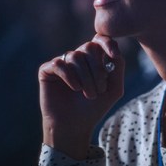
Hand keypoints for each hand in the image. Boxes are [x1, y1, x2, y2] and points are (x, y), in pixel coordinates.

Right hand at [39, 34, 124, 158]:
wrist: (74, 126)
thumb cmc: (94, 108)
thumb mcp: (114, 89)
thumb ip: (118, 67)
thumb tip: (115, 49)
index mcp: (93, 59)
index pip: (100, 40)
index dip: (108, 43)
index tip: (114, 55)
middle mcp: (77, 58)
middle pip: (89, 47)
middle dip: (97, 69)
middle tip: (99, 90)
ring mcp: (62, 63)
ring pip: (75, 56)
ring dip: (85, 78)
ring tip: (88, 94)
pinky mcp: (47, 70)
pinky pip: (59, 64)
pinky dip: (69, 76)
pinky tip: (75, 88)